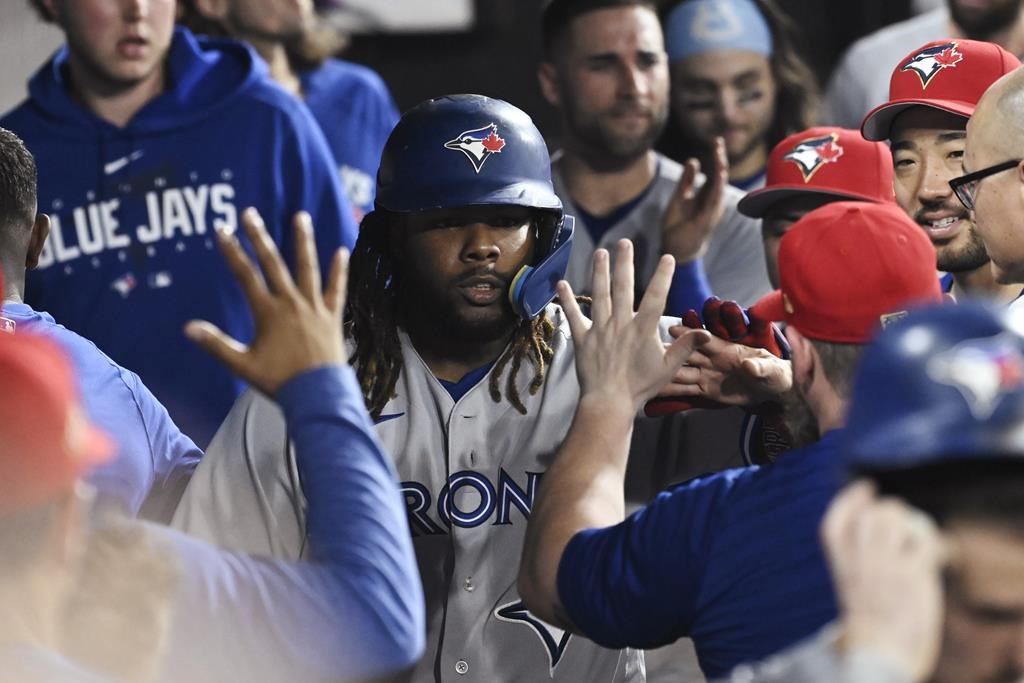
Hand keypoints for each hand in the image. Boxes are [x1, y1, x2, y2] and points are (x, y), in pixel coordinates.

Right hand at [185, 208, 347, 394]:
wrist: (318, 394)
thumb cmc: (279, 381)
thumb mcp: (243, 365)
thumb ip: (216, 344)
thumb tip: (187, 328)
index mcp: (268, 312)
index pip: (245, 275)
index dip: (232, 251)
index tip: (222, 230)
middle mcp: (291, 303)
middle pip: (273, 263)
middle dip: (259, 237)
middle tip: (250, 213)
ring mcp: (314, 307)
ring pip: (308, 268)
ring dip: (303, 241)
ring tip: (301, 216)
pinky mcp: (332, 315)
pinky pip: (336, 288)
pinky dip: (339, 270)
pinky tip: (342, 251)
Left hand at [559, 240, 710, 413]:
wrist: (609, 402)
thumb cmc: (640, 387)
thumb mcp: (668, 368)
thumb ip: (684, 347)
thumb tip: (705, 332)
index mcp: (643, 329)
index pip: (656, 297)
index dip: (663, 276)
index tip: (667, 257)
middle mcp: (620, 323)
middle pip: (623, 287)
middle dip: (625, 263)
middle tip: (625, 242)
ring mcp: (600, 329)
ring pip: (599, 294)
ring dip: (599, 272)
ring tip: (600, 252)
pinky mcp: (582, 338)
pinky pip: (573, 316)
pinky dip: (566, 300)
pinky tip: (561, 284)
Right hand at [645, 298, 791, 412]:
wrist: (773, 390)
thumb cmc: (774, 374)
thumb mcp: (771, 371)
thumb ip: (759, 367)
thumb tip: (748, 365)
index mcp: (727, 350)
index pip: (705, 340)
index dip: (689, 334)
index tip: (673, 329)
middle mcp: (712, 360)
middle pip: (688, 354)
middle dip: (670, 350)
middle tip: (650, 347)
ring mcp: (707, 374)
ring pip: (682, 372)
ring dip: (666, 371)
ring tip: (645, 371)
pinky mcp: (705, 389)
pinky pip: (686, 390)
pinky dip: (671, 390)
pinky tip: (654, 390)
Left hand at [660, 137, 727, 262]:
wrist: (675, 251)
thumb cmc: (678, 226)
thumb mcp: (679, 198)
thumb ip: (686, 181)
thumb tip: (693, 160)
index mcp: (706, 196)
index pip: (714, 172)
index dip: (715, 157)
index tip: (715, 141)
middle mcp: (712, 202)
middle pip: (719, 176)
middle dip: (719, 159)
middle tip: (718, 142)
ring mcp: (711, 211)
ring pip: (719, 187)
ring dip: (719, 171)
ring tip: (718, 154)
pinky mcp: (707, 220)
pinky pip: (714, 201)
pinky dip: (716, 188)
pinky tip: (717, 175)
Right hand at [823, 482, 945, 682]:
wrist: (884, 649)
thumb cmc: (873, 613)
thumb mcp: (855, 580)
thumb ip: (860, 550)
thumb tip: (882, 510)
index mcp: (840, 564)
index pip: (835, 522)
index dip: (851, 499)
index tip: (867, 486)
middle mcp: (860, 563)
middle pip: (870, 515)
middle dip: (890, 510)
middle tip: (903, 524)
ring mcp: (884, 568)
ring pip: (894, 519)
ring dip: (912, 522)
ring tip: (921, 538)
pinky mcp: (912, 576)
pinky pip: (924, 540)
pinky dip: (934, 541)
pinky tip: (939, 553)